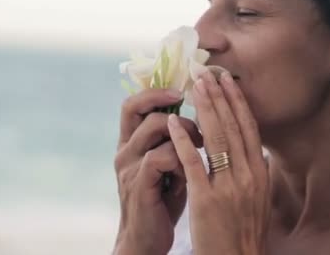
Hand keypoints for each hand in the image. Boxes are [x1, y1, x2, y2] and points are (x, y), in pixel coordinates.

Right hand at [113, 89, 202, 254]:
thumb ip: (176, 142)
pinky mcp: (138, 183)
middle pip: (138, 107)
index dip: (155, 91)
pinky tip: (190, 174)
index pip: (133, 103)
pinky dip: (181, 159)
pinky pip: (161, 156)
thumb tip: (204, 114)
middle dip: (171, 105)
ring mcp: (129, 166)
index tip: (182, 90)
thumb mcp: (169, 165)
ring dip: (184, 133)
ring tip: (201, 147)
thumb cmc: (163, 200)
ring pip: (155, 127)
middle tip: (197, 120)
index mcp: (131, 142)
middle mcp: (125, 149)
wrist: (146, 240)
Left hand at [167, 71, 270, 254]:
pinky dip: (183, 140)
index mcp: (260, 174)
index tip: (228, 81)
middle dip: (220, 97)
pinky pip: (193, 163)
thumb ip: (257, 173)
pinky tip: (175, 122)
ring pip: (216, 138)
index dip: (237, 102)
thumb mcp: (259, 200)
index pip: (249, 129)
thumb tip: (256, 151)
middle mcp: (248, 176)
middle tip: (208, 73)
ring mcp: (228, 187)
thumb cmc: (244, 232)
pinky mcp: (207, 199)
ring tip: (195, 87)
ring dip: (205, 109)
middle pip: (233, 127)